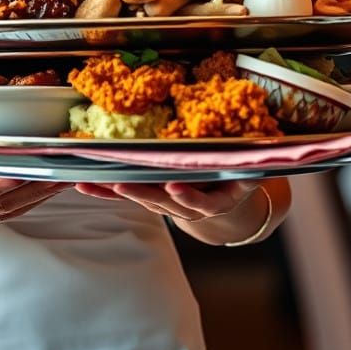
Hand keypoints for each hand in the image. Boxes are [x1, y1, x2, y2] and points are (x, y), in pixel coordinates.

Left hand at [75, 178, 262, 230]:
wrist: (228, 204)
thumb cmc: (236, 178)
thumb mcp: (247, 173)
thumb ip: (248, 162)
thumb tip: (266, 142)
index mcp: (216, 199)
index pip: (202, 200)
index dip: (189, 196)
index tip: (176, 189)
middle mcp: (190, 207)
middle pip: (162, 202)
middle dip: (139, 193)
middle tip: (121, 184)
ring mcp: (168, 206)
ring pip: (139, 200)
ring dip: (113, 192)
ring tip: (91, 184)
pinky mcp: (151, 199)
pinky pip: (126, 196)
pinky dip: (104, 190)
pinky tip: (84, 185)